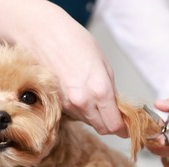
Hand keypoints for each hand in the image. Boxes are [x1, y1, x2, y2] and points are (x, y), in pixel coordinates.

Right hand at [0, 0, 126, 136]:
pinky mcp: (56, 104)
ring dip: (94, 116)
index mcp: (100, 90)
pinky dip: (80, 110)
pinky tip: (79, 94)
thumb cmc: (74, 42)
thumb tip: (116, 107)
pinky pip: (74, 115)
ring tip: (92, 97)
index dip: (122, 128)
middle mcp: (83, 102)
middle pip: (102, 128)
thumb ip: (111, 90)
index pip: (114, 125)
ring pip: (87, 122)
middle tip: (113, 113)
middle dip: (110, 123)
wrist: (44, 36)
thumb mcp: (104, 64)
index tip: (125, 125)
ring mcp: (67, 105)